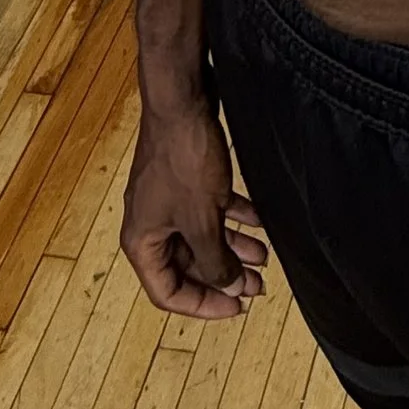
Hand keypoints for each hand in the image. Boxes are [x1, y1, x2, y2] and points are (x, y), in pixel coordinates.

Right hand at [122, 101, 267, 320]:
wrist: (181, 101)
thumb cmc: (184, 161)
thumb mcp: (203, 221)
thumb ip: (216, 261)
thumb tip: (232, 289)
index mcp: (143, 242)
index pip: (167, 293)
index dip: (203, 306)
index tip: (238, 307)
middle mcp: (151, 225)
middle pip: (186, 266)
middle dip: (224, 277)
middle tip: (259, 285)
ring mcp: (168, 201)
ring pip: (201, 237)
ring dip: (233, 249)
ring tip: (265, 257)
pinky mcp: (185, 180)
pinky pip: (209, 210)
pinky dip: (234, 219)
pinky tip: (259, 221)